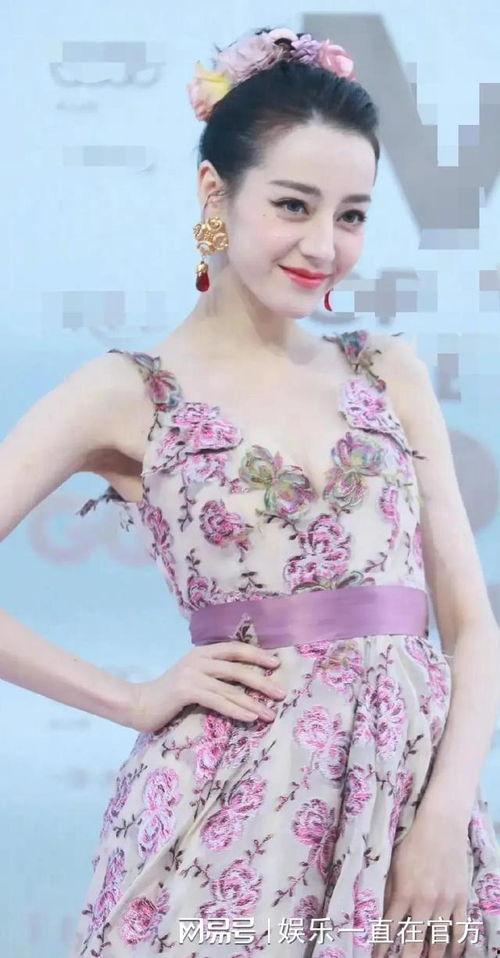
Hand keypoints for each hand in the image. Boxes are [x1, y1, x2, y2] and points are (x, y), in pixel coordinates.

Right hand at [129, 641, 285, 732]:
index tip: (276, 664)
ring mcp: (192, 673)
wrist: (138, 704)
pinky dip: (237, 710)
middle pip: (238, 667)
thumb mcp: (193, 678)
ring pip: (230, 687)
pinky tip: (250, 718)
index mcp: (202, 652)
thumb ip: (213, 675)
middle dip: (262, 680)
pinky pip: (218, 700)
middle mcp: (199, 659)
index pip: (235, 648)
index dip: (256, 654)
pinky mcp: (186, 690)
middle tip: (281, 693)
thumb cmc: (168, 695)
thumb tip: (242, 682)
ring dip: (253, 702)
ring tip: (270, 713)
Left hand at [373, 811, 469, 957]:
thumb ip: (390, 891)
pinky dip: (456, 945)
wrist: (441, 825)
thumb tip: (384, 914)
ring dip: (431, 956)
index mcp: (403, 893)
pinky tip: (451, 954)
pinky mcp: (461, 899)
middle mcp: (424, 902)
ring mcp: (445, 902)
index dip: (382, 947)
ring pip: (438, 941)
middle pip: (414, 942)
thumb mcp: (393, 865)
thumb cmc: (413, 842)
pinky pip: (460, 929)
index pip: (389, 929)